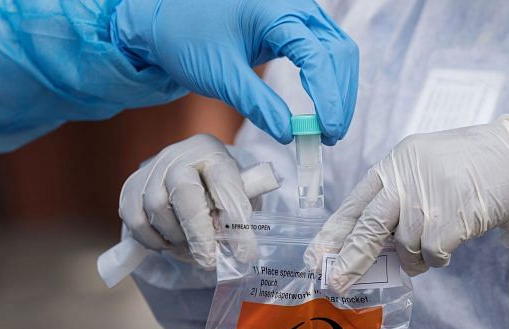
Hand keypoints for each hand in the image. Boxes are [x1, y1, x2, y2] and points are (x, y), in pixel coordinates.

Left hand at [111, 0, 357, 145]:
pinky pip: (326, 53)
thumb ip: (258, 104)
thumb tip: (289, 134)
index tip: (326, 131)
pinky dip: (329, 82)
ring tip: (328, 128)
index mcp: (275, 11)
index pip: (318, 57)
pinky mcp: (296, 28)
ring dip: (339, 91)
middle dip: (340, 97)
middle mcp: (294, 7)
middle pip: (339, 53)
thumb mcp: (221, 76)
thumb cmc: (188, 38)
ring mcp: (298, 15)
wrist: (169, 22)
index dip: (328, 98)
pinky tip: (322, 108)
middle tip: (330, 136)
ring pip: (338, 52)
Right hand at [119, 134, 257, 268]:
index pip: (224, 181)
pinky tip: (170, 244)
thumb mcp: (239, 196)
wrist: (191, 177)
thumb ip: (236, 218)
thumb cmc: (220, 191)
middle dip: (198, 232)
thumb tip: (239, 252)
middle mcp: (178, 156)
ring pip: (157, 208)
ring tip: (192, 248)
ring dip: (176, 237)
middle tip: (209, 260)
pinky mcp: (131, 188)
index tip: (244, 251)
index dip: (234, 217)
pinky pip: (137, 221)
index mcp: (211, 152)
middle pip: (183, 191)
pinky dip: (153, 240)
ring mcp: (151, 170)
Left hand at [307, 115, 508, 292]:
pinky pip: (432, 254)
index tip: (315, 257)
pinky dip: (438, 258)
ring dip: (414, 258)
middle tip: (336, 284)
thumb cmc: (467, 167)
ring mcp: (427, 198)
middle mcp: (405, 178)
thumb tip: (369, 245)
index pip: (354, 203)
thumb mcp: (421, 168)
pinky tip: (450, 246)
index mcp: (394, 165)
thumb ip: (396, 200)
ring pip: (404, 246)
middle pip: (368, 226)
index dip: (333, 233)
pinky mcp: (451, 217)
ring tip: (429, 250)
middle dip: (351, 259)